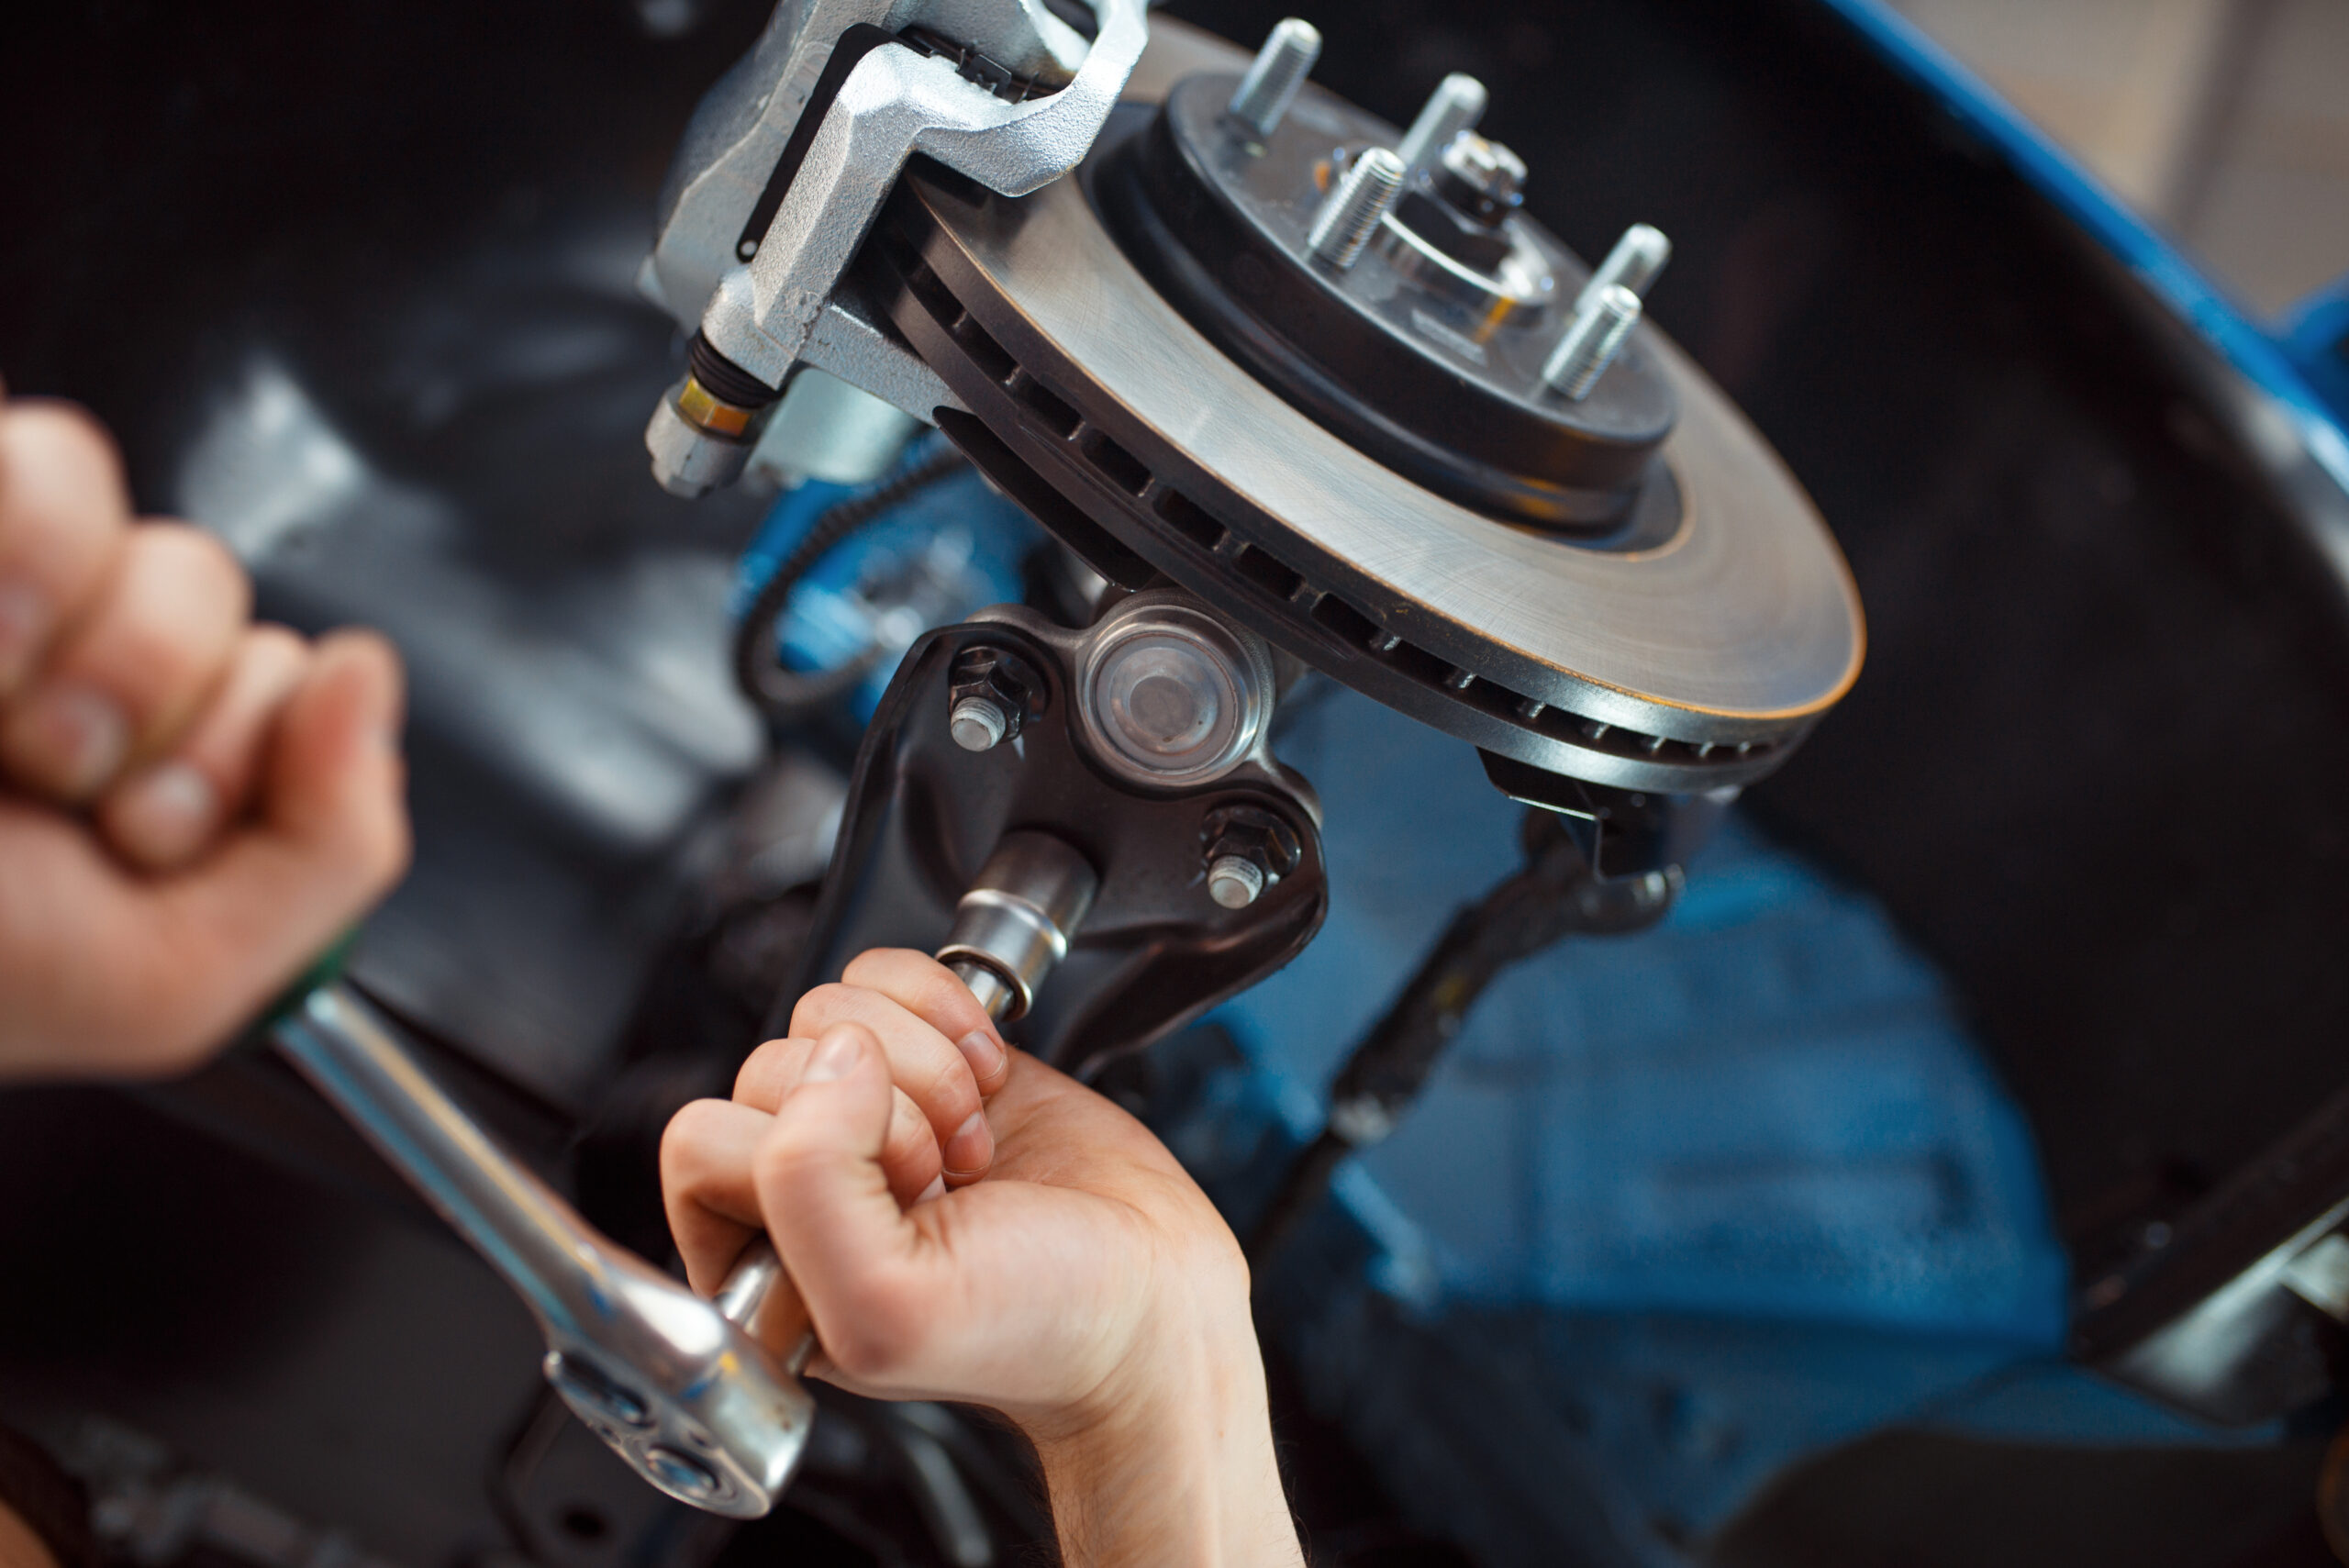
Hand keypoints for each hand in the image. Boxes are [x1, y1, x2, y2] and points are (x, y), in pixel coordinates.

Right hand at [0, 395, 409, 1079]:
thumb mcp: (174, 976)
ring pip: (169, 545)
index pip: (299, 690)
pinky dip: (24, 559)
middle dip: (169, 719)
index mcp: (150, 767)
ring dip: (106, 660)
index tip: (145, 838)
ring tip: (4, 734)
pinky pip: (53, 459)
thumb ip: (335, 848)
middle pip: (232, 607)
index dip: (243, 765)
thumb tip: (372, 674)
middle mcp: (78, 665)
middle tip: (61, 787)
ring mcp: (6, 586)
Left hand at [661, 950, 1303, 1565]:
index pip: (704, 1141)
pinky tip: (988, 1081)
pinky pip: (887, 978)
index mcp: (759, 1264)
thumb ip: (807, 1184)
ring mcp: (867, 1117)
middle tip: (947, 1177)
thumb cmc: (1035, 1331)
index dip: (808, 1152)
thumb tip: (834, 1056)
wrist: (1155, 1303)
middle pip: (773, 1064)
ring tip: (971, 1137)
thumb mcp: (885, 1303)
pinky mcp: (930, 1058)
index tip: (898, 1200)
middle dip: (886, 1109)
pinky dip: (946, 1009)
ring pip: (832, 1013)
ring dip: (924, 1063)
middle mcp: (802, 1187)